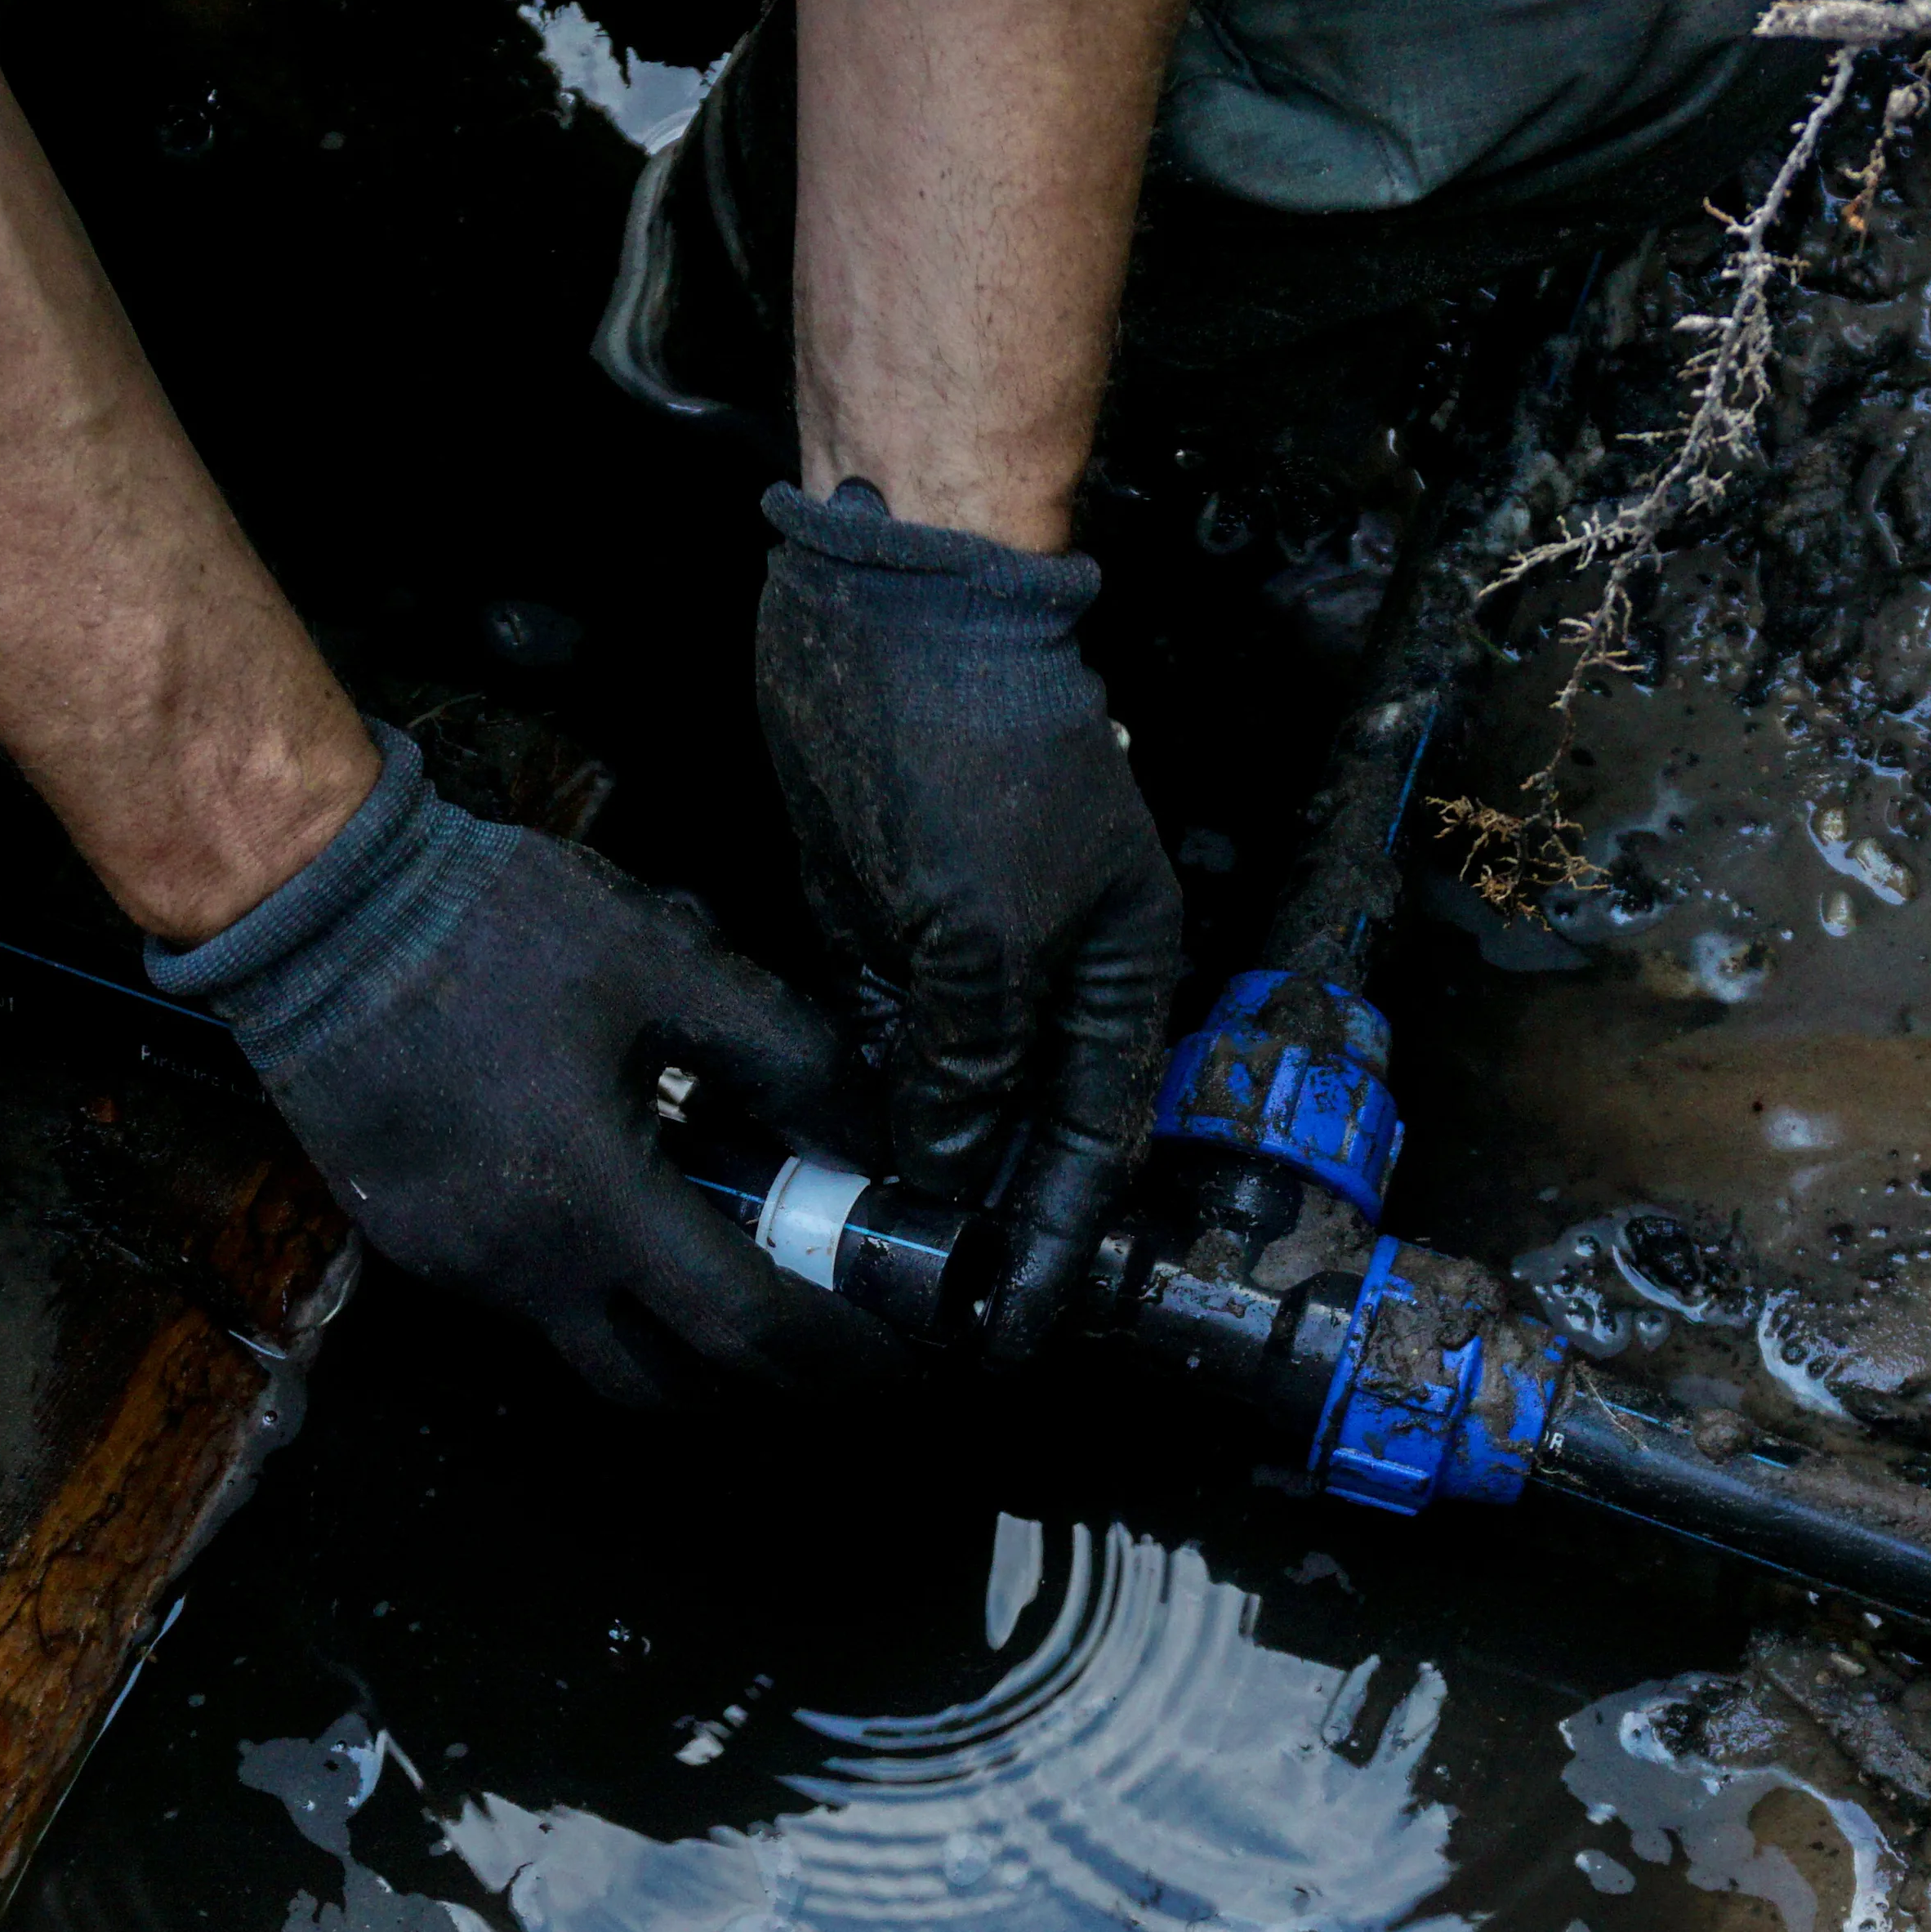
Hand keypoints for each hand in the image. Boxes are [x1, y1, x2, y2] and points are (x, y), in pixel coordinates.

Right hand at [153, 727, 892, 1404]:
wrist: (315, 909)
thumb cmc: (494, 925)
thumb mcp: (667, 959)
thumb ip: (782, 1052)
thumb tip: (863, 1133)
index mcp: (594, 1202)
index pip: (743, 1328)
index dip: (831, 1354)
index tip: (891, 1357)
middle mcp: (520, 1266)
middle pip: (661, 1386)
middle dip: (752, 1382)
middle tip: (815, 1340)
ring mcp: (453, 1264)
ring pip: (584, 1345)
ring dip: (664, 1331)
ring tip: (722, 1260)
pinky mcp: (406, 1239)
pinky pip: (520, 1297)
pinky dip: (589, 1282)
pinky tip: (614, 1206)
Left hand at [756, 480, 1185, 1358]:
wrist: (893, 600)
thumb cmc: (973, 745)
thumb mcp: (981, 933)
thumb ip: (968, 1062)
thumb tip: (942, 1171)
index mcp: (1118, 976)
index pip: (1094, 1149)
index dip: (1057, 1248)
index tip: (1011, 1332)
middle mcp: (1050, 977)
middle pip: (1020, 1133)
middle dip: (978, 1223)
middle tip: (918, 1316)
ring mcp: (964, 950)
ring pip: (939, 1096)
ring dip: (903, 1174)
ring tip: (854, 1264)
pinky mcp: (883, 924)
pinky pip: (876, 1045)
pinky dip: (851, 1105)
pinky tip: (811, 1169)